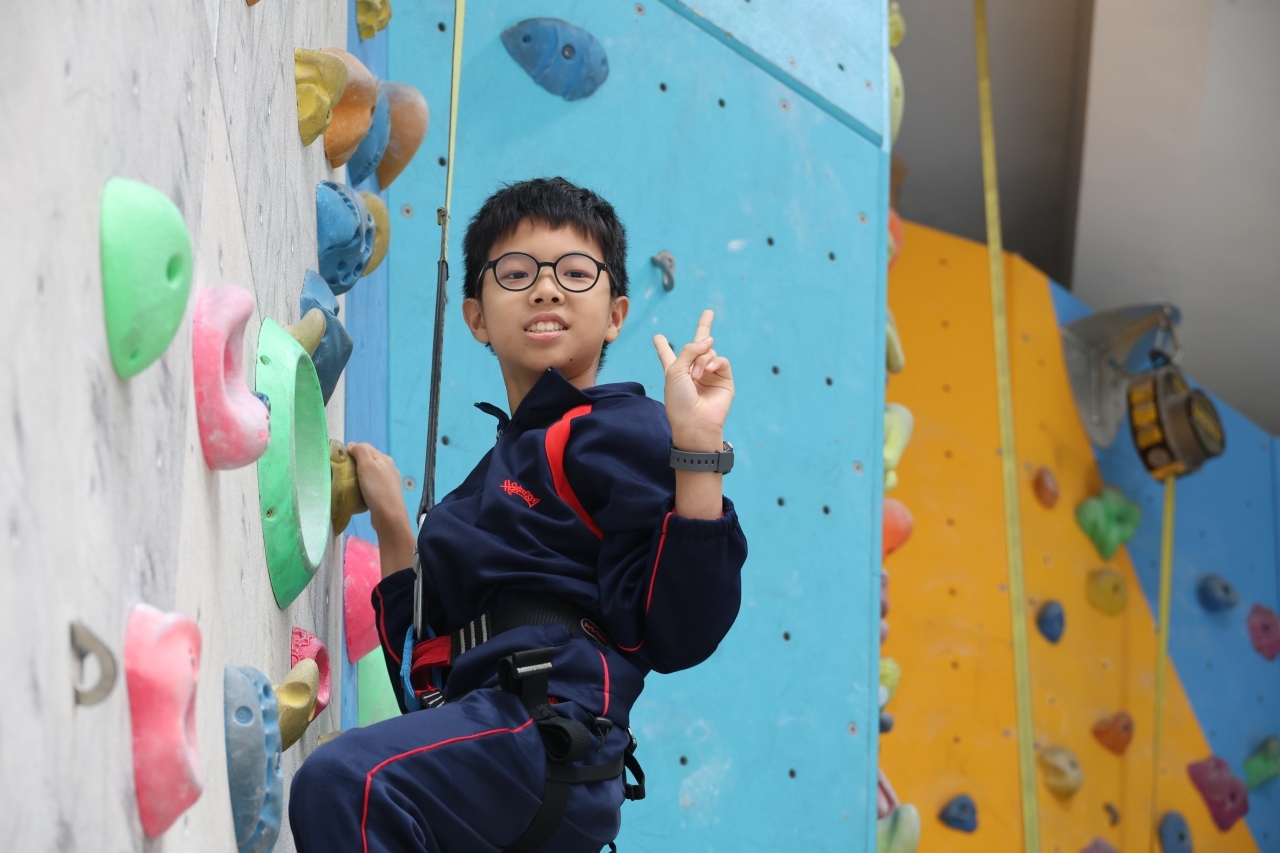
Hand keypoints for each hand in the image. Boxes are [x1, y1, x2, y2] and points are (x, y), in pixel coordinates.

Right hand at [346, 443, 415, 575]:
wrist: (388, 515)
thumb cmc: (376, 488)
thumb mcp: (367, 465)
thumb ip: (360, 451)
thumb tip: (352, 445)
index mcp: (384, 459)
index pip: (365, 447)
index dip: (352, 450)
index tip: (340, 460)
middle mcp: (388, 468)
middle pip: (368, 460)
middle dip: (355, 464)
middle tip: (343, 472)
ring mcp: (388, 482)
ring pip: (369, 474)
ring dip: (359, 476)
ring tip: (349, 483)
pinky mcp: (385, 494)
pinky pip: (371, 486)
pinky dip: (364, 487)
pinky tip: (358, 493)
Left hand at [653, 310, 734, 451]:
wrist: (695, 422)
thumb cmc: (679, 400)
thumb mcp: (675, 370)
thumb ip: (689, 350)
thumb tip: (710, 340)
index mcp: (675, 370)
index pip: (668, 354)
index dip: (663, 346)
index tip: (657, 337)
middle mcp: (692, 370)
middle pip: (698, 346)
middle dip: (704, 328)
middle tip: (708, 312)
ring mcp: (709, 374)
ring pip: (709, 352)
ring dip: (701, 360)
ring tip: (695, 375)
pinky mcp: (724, 379)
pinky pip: (721, 360)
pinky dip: (713, 362)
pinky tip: (705, 371)